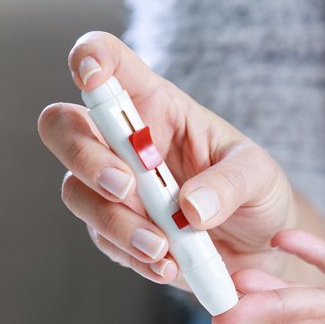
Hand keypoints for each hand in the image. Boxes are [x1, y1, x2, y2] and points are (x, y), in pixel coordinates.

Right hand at [37, 31, 303, 289]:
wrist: (261, 253)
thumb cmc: (258, 196)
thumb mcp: (260, 177)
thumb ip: (230, 183)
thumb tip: (191, 206)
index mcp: (158, 106)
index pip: (111, 64)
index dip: (91, 58)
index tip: (91, 75)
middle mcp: (125, 142)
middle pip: (64, 127)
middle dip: (85, 156)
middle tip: (128, 186)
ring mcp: (115, 187)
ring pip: (77, 191)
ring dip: (116, 220)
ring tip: (163, 247)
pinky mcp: (116, 230)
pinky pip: (103, 239)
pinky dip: (133, 254)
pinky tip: (169, 265)